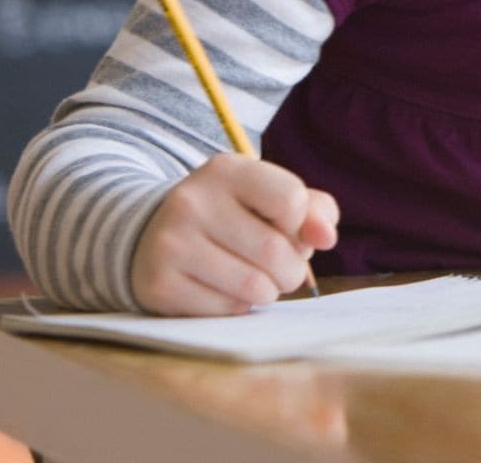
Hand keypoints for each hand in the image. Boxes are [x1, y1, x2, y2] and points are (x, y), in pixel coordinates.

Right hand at [130, 153, 338, 315]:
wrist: (154, 235)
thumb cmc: (232, 216)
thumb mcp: (269, 198)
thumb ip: (312, 211)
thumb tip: (326, 236)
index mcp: (226, 171)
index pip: (291, 200)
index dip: (301, 224)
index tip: (287, 227)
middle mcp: (192, 201)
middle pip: (274, 250)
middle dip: (291, 269)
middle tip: (280, 267)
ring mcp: (171, 243)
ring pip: (254, 286)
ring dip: (268, 292)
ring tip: (254, 278)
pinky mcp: (159, 284)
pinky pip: (226, 309)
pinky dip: (237, 306)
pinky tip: (222, 288)